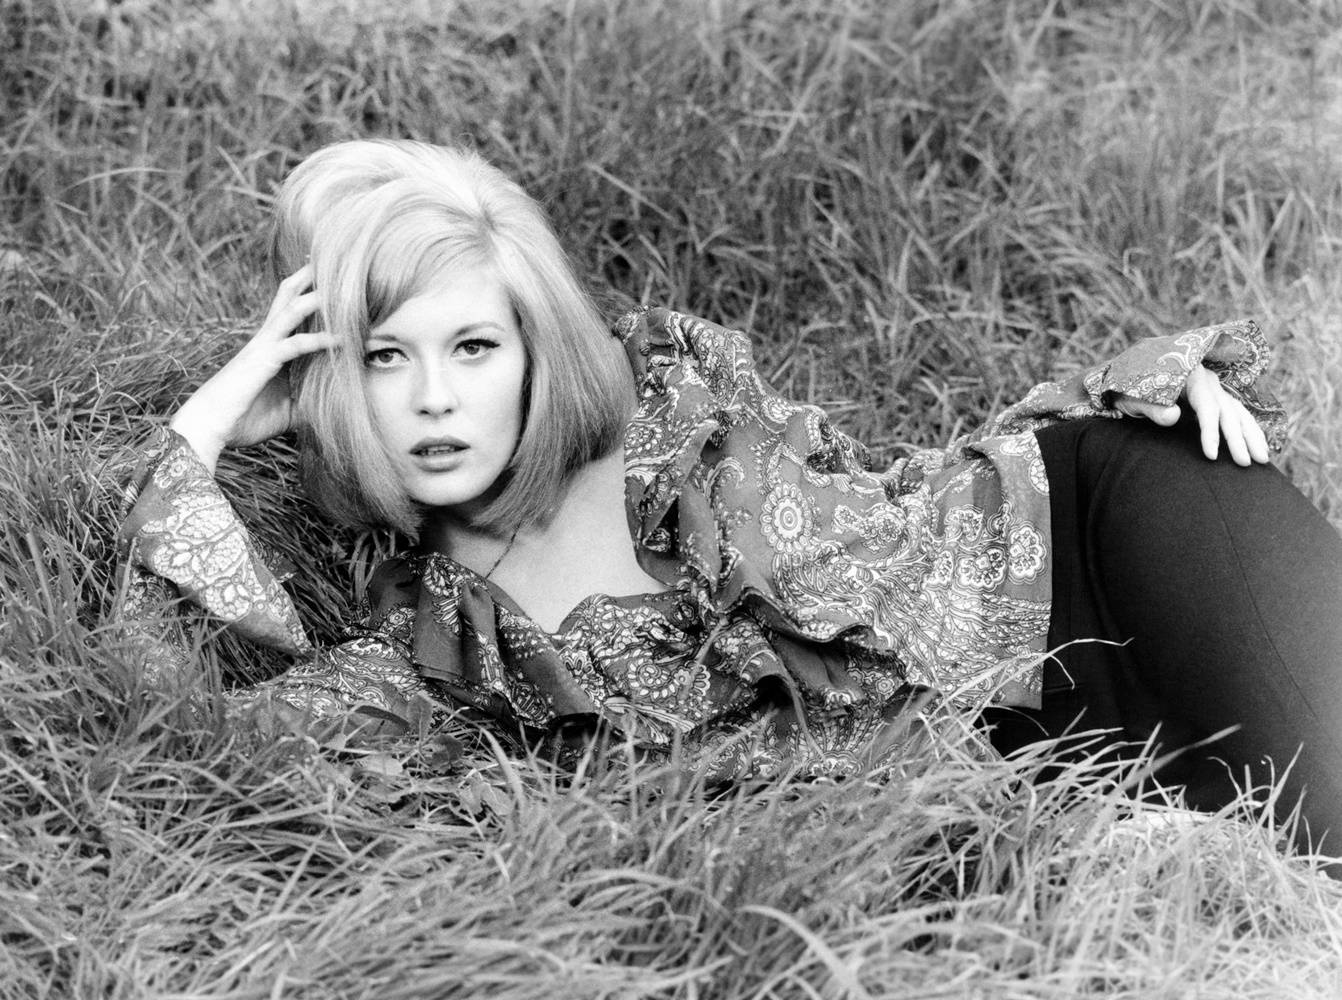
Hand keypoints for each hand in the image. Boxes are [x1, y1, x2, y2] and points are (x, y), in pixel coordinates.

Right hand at [169, 265, 335, 471]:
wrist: (209, 429)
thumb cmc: (244, 419)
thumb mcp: (287, 411)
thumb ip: (309, 402)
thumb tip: (334, 407)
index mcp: (270, 346)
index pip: (292, 308)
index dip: (310, 289)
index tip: (332, 272)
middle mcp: (267, 338)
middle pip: (289, 293)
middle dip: (311, 274)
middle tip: (334, 254)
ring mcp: (264, 346)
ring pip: (293, 308)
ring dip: (319, 295)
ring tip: (347, 283)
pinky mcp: (263, 361)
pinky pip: (296, 344)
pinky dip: (320, 339)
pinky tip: (342, 339)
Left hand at [1113, 364, 1269, 465]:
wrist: (1126, 382)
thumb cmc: (1128, 391)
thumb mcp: (1133, 399)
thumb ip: (1151, 408)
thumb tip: (1172, 416)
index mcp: (1189, 376)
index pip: (1207, 407)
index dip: (1211, 432)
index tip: (1212, 456)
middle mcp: (1207, 380)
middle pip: (1228, 411)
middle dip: (1239, 438)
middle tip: (1245, 463)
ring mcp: (1213, 389)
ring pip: (1239, 412)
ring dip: (1252, 436)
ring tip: (1263, 460)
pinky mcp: (1215, 398)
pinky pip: (1237, 414)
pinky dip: (1249, 429)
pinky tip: (1260, 446)